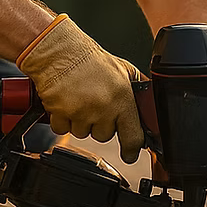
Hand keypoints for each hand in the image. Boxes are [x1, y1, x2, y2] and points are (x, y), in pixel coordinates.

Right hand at [17, 14, 144, 162]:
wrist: (59, 51)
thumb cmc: (88, 58)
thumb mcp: (122, 69)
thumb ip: (135, 88)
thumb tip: (147, 104)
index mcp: (122, 98)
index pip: (133, 136)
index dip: (131, 149)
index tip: (130, 154)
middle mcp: (103, 108)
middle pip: (104, 136)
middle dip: (100, 124)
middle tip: (95, 104)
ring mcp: (81, 113)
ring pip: (83, 133)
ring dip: (80, 121)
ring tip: (79, 99)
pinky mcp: (61, 115)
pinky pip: (62, 130)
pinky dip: (62, 119)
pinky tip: (65, 102)